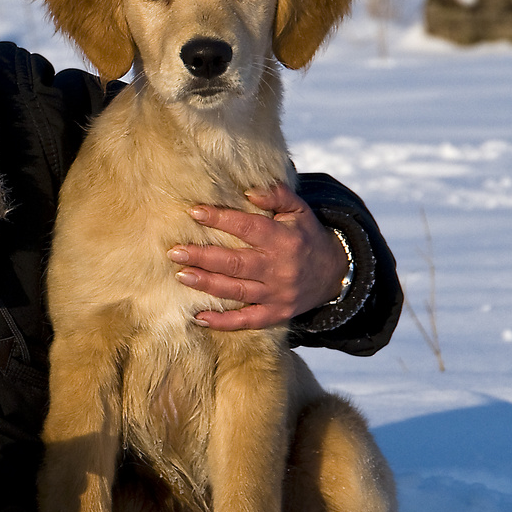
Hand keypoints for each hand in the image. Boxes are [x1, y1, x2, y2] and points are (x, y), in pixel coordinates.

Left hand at [169, 182, 349, 331]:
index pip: (248, 227)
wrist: (336, 273)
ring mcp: (277, 294)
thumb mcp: (300, 210)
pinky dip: (223, 322)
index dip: (221, 219)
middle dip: (203, 256)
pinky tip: (199, 318)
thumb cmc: (306, 235)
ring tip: (181, 275)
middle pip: (236, 262)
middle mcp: (279, 268)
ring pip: (237, 290)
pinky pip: (248, 320)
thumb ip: (277, 194)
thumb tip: (249, 190)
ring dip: (207, 284)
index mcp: (283, 239)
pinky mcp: (277, 314)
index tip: (194, 212)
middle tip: (175, 252)